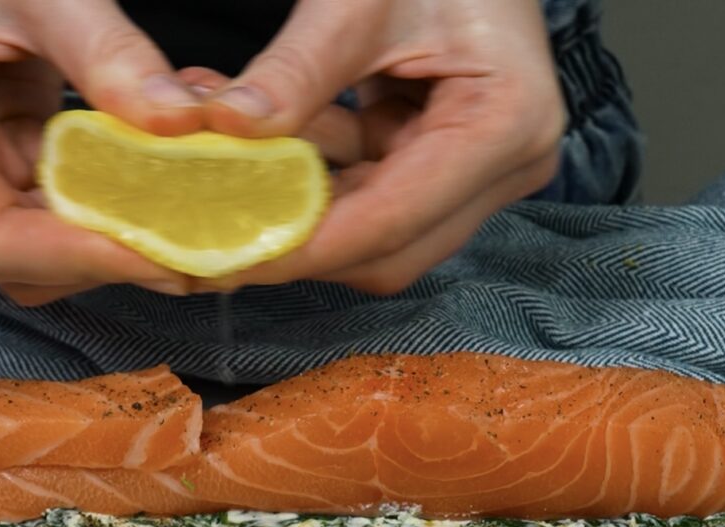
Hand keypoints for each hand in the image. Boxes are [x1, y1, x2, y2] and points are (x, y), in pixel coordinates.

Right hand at [0, 0, 209, 304]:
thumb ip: (105, 49)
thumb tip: (178, 123)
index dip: (77, 257)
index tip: (157, 254)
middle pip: (25, 264)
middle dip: (113, 259)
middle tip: (202, 252)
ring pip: (51, 255)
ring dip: (124, 243)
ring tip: (197, 225)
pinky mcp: (1, 170)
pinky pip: (64, 217)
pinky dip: (119, 211)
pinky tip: (168, 192)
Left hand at [195, 0, 566, 294]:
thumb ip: (296, 69)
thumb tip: (227, 127)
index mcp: (504, 123)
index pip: (390, 220)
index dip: (306, 249)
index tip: (232, 260)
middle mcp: (504, 167)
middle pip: (388, 252)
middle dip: (301, 244)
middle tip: (219, 231)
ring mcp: (480, 174)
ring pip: (374, 237)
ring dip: (301, 211)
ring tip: (231, 170)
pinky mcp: (449, 169)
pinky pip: (371, 201)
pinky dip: (314, 183)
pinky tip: (267, 152)